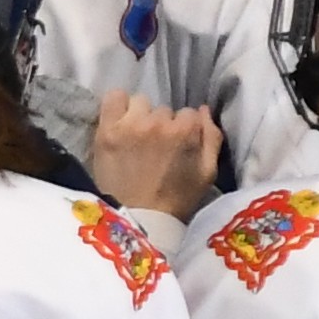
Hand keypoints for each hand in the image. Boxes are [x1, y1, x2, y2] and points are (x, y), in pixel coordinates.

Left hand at [86, 90, 223, 218]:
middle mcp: (158, 123)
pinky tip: (119, 122)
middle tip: (154, 148)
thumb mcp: (207, 173)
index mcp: (185, 132)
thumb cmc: (176, 200)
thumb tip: (203, 109)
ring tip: (135, 138)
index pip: (188, 113)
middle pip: (163, 110)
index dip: (183, 130)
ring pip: (140, 103)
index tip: (175, 147)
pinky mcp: (106, 131)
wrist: (138, 220)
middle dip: (162, 125)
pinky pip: (113, 98)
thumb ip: (212, 138)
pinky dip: (117, 106)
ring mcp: (130, 125)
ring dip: (140, 116)